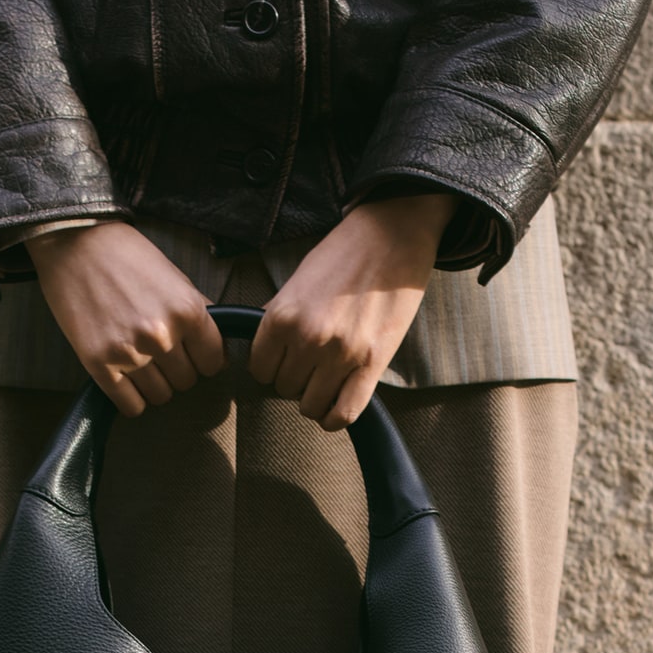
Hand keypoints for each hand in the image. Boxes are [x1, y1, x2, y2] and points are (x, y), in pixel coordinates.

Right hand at [27, 220, 225, 414]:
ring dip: (153, 383)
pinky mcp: (99, 365)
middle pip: (186, 382)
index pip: (213, 362)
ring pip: (161, 396)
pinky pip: (132, 406)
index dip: (202, 358)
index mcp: (186, 310)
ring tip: (139, 359)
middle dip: (175, 369)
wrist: (74, 242)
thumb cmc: (125, 255)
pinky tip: (125, 376)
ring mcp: (130, 353)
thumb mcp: (174, 276)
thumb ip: (196, 312)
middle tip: (158, 350)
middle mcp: (161, 336)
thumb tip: (216, 347)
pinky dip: (131, 397)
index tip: (190, 352)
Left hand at [248, 190, 457, 429]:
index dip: (272, 368)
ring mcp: (340, 353)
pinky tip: (337, 407)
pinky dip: (336, 418)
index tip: (286, 361)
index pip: (260, 370)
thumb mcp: (298, 280)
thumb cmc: (345, 254)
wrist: (392, 235)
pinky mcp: (371, 364)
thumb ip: (279, 316)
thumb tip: (265, 349)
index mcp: (283, 315)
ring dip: (317, 398)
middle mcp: (308, 337)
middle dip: (296, 380)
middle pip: (285, 389)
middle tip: (313, 364)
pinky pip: (344, 413)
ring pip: (311, 406)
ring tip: (327, 380)